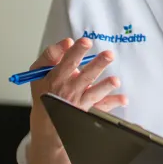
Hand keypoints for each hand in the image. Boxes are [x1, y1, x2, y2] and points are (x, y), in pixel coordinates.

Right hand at [27, 38, 127, 163]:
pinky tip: (123, 98)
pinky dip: (113, 103)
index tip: (86, 42)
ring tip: (115, 80)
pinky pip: (102, 108)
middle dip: (97, 65)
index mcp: (56, 79)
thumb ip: (51, 54)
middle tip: (109, 55)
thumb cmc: (44, 92)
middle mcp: (69, 91)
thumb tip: (68, 42)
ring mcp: (79, 102)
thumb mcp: (39, 72)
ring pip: (94, 94)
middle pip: (85, 76)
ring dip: (105, 87)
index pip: (67, 62)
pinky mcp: (87, 111)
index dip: (76, 52)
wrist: (45, 122)